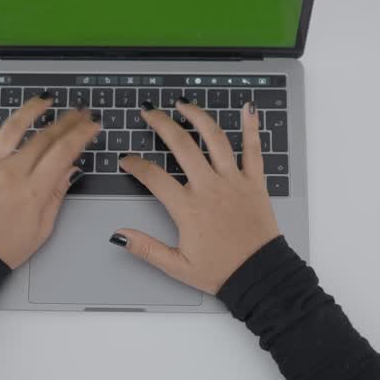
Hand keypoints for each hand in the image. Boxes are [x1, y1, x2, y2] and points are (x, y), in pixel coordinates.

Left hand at [0, 95, 98, 267]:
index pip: (63, 151)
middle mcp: (10, 173)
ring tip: (45, 101)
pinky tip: (15, 124)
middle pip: (43, 137)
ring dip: (32, 110)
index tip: (91, 124)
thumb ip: (57, 193)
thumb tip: (69, 168)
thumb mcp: (42, 227)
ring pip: (13, 128)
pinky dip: (5, 130)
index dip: (80, 134)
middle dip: (65, 121)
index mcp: (32, 191)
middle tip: (78, 112)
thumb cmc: (5, 247)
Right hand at [113, 99, 279, 293]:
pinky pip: (254, 150)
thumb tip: (119, 236)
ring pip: (214, 139)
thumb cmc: (222, 271)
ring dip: (198, 116)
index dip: (135, 164)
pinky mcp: (255, 183)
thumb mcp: (177, 265)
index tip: (126, 158)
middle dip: (161, 124)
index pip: (153, 176)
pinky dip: (251, 128)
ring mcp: (233, 182)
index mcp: (188, 207)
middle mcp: (209, 188)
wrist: (260, 275)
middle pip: (181, 145)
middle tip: (149, 112)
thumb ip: (145, 248)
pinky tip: (248, 109)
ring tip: (184, 104)